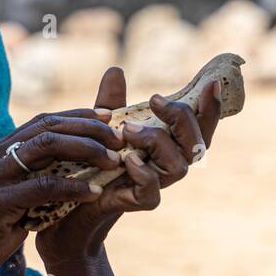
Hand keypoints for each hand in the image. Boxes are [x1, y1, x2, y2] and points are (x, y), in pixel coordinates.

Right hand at [0, 109, 123, 275]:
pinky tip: (94, 191)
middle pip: (47, 127)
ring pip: (45, 147)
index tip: (109, 118)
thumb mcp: (9, 201)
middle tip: (118, 137)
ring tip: (112, 159)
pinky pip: (42, 186)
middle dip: (87, 128)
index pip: (41, 121)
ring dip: (84, 150)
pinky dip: (72, 186)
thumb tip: (64, 175)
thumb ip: (29, 184)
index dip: (77, 116)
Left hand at [36, 66, 221, 270]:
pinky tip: (128, 160)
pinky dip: (143, 173)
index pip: (198, 126)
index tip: (211, 82)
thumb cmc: (86, 165)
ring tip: (128, 131)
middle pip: (198, 144)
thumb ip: (111, 102)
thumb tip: (116, 69)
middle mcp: (165, 165)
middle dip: (182, 118)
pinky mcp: (136, 204)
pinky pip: (152, 192)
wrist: (63, 205)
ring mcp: (153, 185)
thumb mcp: (99, 129)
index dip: (211, 108)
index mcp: (164, 145)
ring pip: (179, 166)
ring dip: (157, 141)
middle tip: (156, 99)